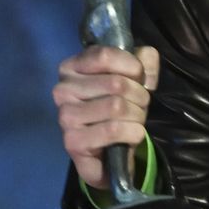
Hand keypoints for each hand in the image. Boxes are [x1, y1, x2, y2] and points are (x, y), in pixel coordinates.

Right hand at [53, 44, 159, 187]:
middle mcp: (62, 90)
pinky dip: (133, 132)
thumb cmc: (119, 109)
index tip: (139, 79)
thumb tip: (145, 55)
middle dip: (139, 96)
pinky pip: (113, 130)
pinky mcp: (72, 141)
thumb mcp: (134, 78)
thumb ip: (144, 60)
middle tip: (139, 105)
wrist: (109, 153)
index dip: (132, 67)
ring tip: (135, 120)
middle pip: (116, 83)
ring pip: (116, 106)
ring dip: (138, 115)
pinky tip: (132, 135)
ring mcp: (65, 116)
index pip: (105, 56)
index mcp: (72, 68)